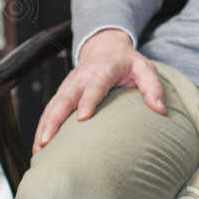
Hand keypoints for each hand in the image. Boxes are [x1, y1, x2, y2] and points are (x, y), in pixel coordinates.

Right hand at [32, 30, 165, 153]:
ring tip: (38, 151)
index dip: (88, 100)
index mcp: (103, 70)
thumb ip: (153, 87)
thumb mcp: (145, 68)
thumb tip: (160, 110)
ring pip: (52, 106)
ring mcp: (69, 85)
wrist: (105, 47)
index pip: (95, 85)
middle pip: (65, 98)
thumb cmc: (127, 62)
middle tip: (47, 141)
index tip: (82, 118)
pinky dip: (42, 128)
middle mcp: (81, 77)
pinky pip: (49, 111)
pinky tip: (38, 147)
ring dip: (44, 128)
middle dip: (54, 119)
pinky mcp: (62, 93)